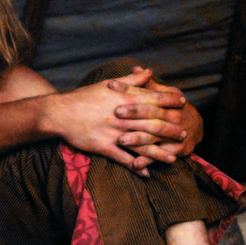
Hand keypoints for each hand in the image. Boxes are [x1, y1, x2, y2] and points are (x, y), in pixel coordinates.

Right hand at [50, 76, 183, 175]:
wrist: (60, 113)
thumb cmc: (84, 97)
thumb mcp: (108, 84)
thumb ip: (131, 79)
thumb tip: (149, 71)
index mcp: (126, 100)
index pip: (156, 100)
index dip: (172, 101)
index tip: (184, 104)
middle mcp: (124, 117)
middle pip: (155, 124)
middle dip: (172, 130)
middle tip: (185, 134)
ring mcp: (115, 133)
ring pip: (143, 145)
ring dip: (160, 153)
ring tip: (173, 158)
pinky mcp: (105, 147)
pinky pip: (124, 159)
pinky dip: (136, 167)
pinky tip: (146, 173)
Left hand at [109, 66, 202, 166]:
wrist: (196, 128)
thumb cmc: (174, 108)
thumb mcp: (165, 94)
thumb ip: (148, 84)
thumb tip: (137, 68)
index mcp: (168, 101)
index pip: (146, 93)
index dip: (127, 89)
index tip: (110, 84)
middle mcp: (173, 117)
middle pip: (152, 114)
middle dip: (134, 114)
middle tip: (115, 112)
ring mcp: (174, 135)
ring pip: (154, 137)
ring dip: (137, 140)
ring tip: (121, 140)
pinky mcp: (175, 151)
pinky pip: (159, 157)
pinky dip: (147, 161)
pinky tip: (135, 165)